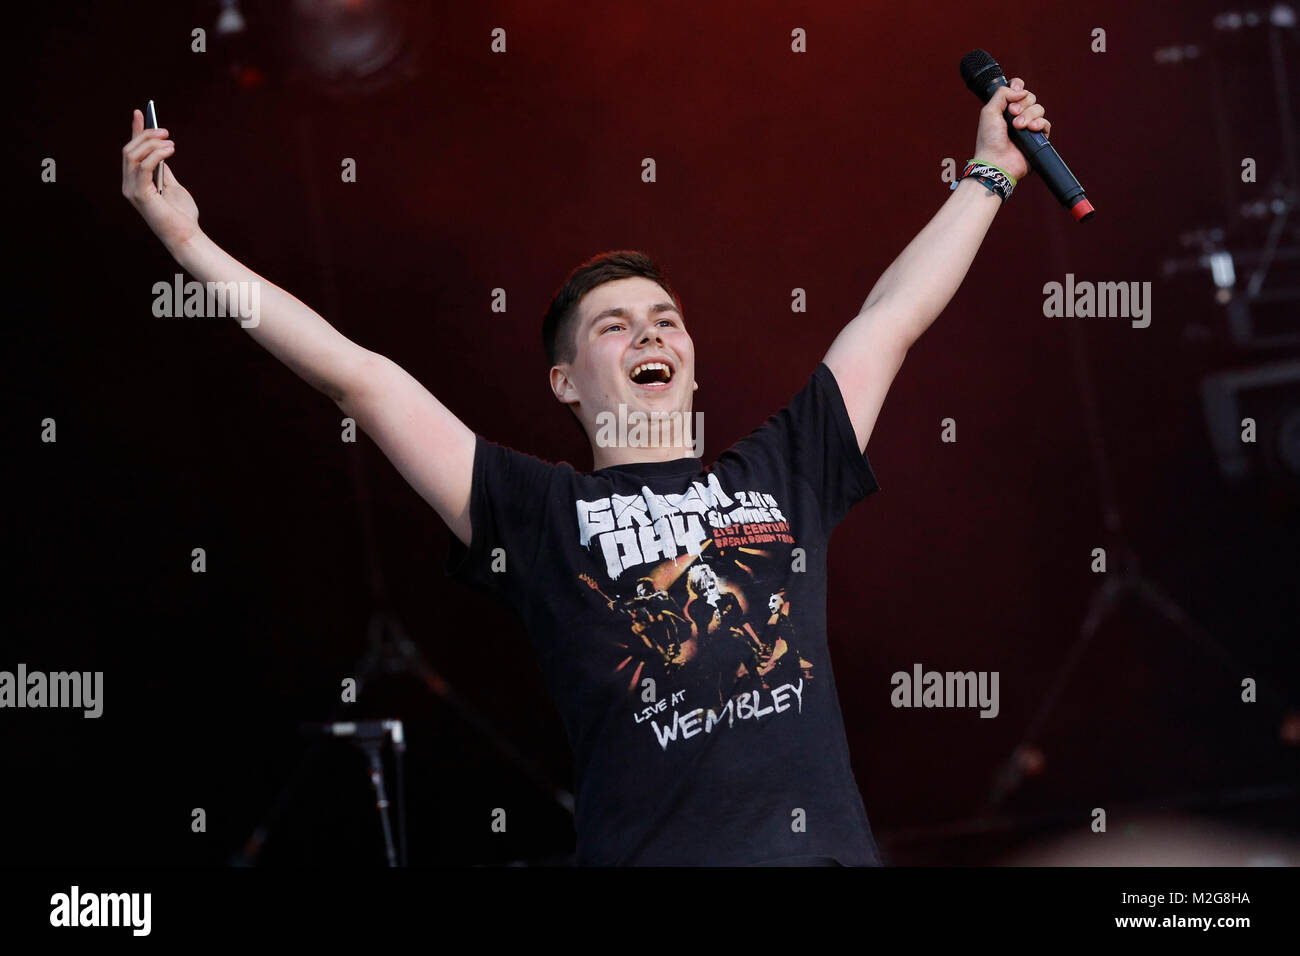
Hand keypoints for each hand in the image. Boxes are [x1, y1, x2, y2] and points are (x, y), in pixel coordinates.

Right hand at [121, 109, 200, 249]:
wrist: (186, 235)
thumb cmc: (182, 214)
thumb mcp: (172, 185)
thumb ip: (162, 169)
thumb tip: (160, 150)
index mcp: (136, 182)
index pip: (132, 151)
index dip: (135, 131)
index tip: (141, 113)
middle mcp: (129, 184)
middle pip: (129, 150)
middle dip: (146, 135)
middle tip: (166, 132)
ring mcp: (131, 190)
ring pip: (132, 155)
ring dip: (151, 143)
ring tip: (170, 142)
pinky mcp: (139, 194)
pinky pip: (142, 166)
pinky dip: (155, 154)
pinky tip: (169, 151)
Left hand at [970, 77, 1050, 182]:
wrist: (996, 161)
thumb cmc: (989, 140)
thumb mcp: (989, 111)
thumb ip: (1002, 94)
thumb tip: (1021, 90)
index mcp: (1005, 108)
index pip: (1018, 89)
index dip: (1018, 86)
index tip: (1015, 89)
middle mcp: (1017, 116)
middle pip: (1030, 97)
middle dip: (1022, 104)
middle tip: (1012, 114)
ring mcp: (1028, 126)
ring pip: (1039, 109)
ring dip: (1028, 115)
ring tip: (1018, 126)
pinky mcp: (1037, 138)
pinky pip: (1046, 123)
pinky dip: (1039, 124)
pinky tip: (1031, 129)